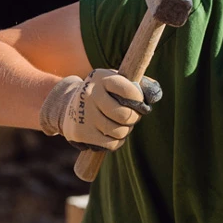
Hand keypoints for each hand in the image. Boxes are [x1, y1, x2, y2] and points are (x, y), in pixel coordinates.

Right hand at [40, 70, 162, 151]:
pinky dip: (116, 142)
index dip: (139, 100)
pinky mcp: (81, 132)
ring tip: (121, 126)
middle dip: (133, 118)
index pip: (129, 90)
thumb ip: (137, 85)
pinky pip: (110, 144)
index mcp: (101, 78)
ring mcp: (84, 114)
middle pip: (125, 115)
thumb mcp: (115, 82)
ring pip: (118, 131)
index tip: (138, 102)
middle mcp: (90, 94)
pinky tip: (112, 135)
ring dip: (125, 131)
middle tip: (130, 117)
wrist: (66, 106)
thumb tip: (155, 95)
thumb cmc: (102, 94)